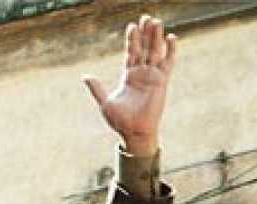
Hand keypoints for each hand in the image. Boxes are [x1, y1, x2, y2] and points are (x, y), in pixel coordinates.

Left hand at [83, 15, 176, 155]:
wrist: (134, 133)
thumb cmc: (119, 122)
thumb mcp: (105, 103)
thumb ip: (97, 88)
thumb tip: (85, 77)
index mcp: (128, 76)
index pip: (130, 53)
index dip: (131, 39)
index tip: (131, 26)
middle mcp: (141, 73)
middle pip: (144, 48)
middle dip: (145, 33)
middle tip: (146, 17)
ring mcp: (152, 76)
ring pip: (155, 51)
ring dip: (156, 37)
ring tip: (156, 21)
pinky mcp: (162, 81)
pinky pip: (168, 63)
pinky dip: (170, 50)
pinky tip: (171, 37)